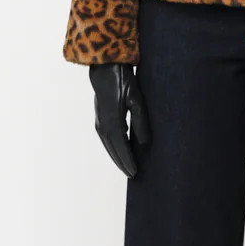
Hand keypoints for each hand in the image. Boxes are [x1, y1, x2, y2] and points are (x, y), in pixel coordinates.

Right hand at [88, 63, 150, 177]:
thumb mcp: (136, 99)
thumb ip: (140, 121)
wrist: (105, 70)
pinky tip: (120, 151)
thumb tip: (144, 142)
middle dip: (122, 163)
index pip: (121, 148)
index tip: (135, 172)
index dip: (128, 161)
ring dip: (117, 158)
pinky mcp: (100, 119)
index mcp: (113, 122)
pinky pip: (107, 139)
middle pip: (113, 150)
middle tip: (132, 175)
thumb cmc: (123, 82)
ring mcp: (100, 122)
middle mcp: (103, 125)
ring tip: (127, 167)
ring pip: (109, 146)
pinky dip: (113, 149)